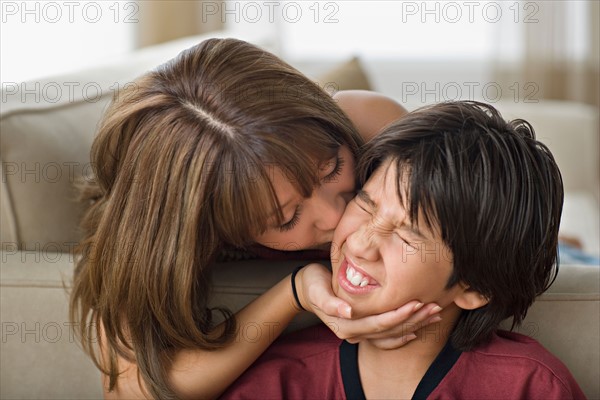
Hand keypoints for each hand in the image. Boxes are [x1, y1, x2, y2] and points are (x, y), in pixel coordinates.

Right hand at [296, 263, 441, 349]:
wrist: (306, 289)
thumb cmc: (313, 285)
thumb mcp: (317, 290)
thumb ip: (330, 302)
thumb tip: (347, 311)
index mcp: (345, 326)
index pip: (379, 324)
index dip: (399, 315)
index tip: (417, 303)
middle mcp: (354, 334)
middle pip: (389, 331)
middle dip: (414, 320)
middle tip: (435, 307)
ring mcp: (359, 334)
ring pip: (391, 336)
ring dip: (414, 327)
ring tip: (433, 315)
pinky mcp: (363, 329)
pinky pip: (386, 338)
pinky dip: (402, 334)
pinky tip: (417, 329)